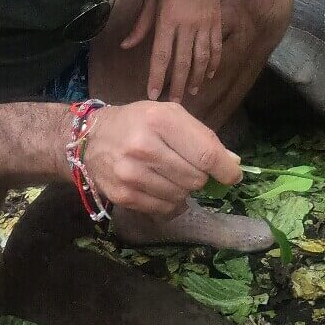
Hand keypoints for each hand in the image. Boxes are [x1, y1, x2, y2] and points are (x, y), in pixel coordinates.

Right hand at [82, 101, 241, 216]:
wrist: (91, 138)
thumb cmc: (139, 122)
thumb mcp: (171, 115)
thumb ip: (203, 137)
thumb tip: (232, 163)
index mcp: (160, 120)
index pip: (206, 154)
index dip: (226, 169)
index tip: (233, 175)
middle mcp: (144, 148)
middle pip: (196, 178)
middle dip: (201, 176)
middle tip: (189, 166)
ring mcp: (131, 174)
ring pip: (182, 196)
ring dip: (184, 189)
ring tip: (170, 173)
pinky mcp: (123, 196)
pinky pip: (164, 209)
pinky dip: (170, 202)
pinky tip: (161, 187)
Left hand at [121, 0, 221, 102]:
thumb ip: (141, 25)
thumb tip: (126, 45)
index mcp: (168, 20)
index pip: (161, 55)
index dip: (157, 76)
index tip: (152, 94)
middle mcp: (187, 26)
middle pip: (182, 62)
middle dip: (177, 84)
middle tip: (174, 103)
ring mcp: (205, 25)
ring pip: (202, 58)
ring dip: (196, 77)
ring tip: (191, 92)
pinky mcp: (217, 22)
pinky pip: (216, 47)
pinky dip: (214, 63)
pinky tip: (208, 74)